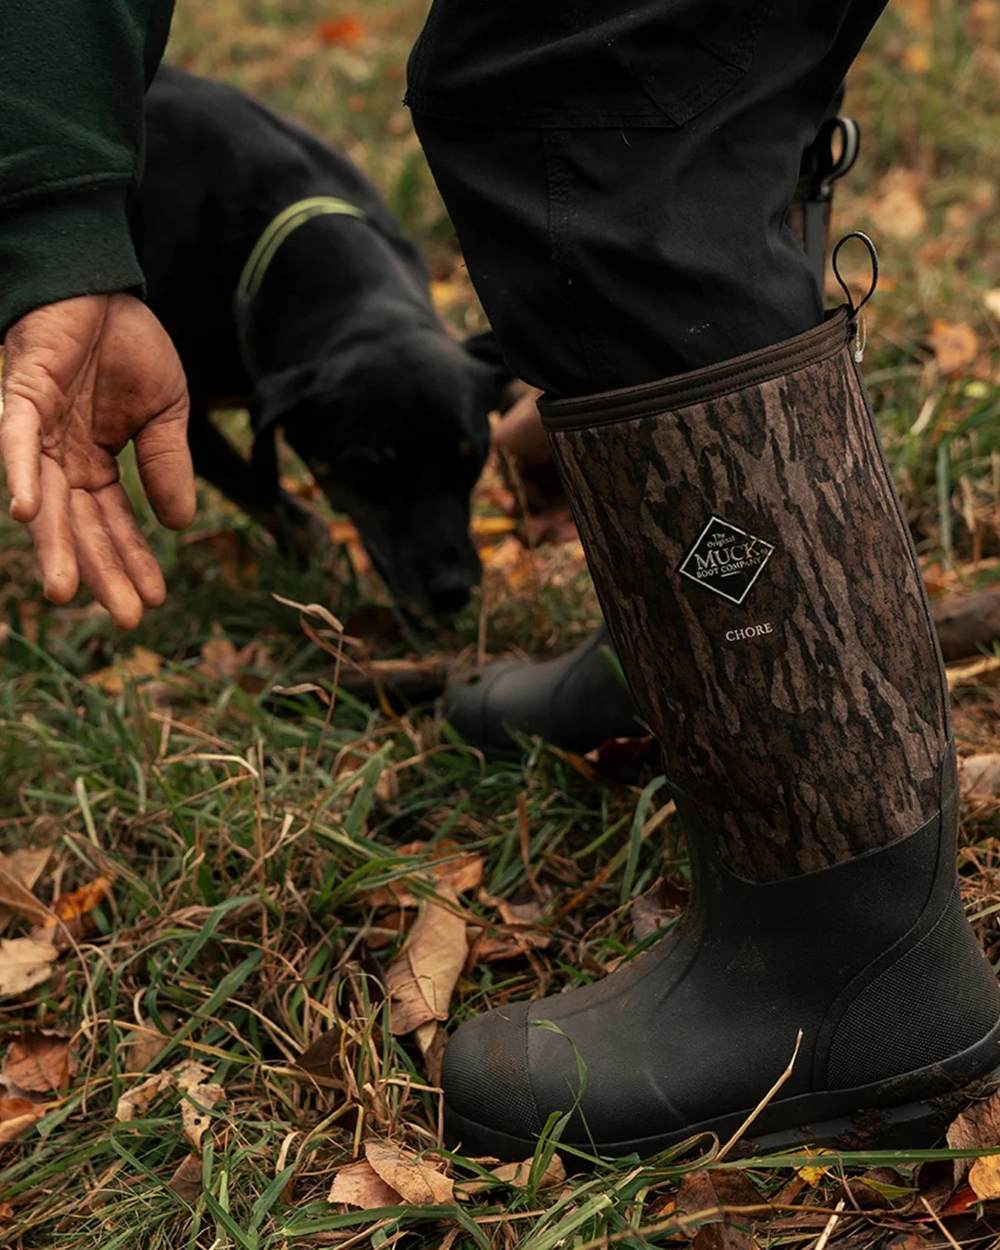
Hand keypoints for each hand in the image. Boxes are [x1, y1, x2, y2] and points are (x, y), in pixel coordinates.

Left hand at [1, 294, 195, 627]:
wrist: (101, 284)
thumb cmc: (127, 345)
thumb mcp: (166, 411)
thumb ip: (167, 465)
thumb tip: (179, 527)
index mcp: (97, 461)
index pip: (113, 522)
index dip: (132, 560)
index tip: (152, 602)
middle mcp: (63, 456)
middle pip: (80, 525)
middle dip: (100, 571)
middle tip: (123, 620)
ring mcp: (40, 430)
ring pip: (45, 500)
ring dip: (52, 545)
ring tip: (64, 593)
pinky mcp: (24, 396)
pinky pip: (16, 441)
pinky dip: (18, 476)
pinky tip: (25, 513)